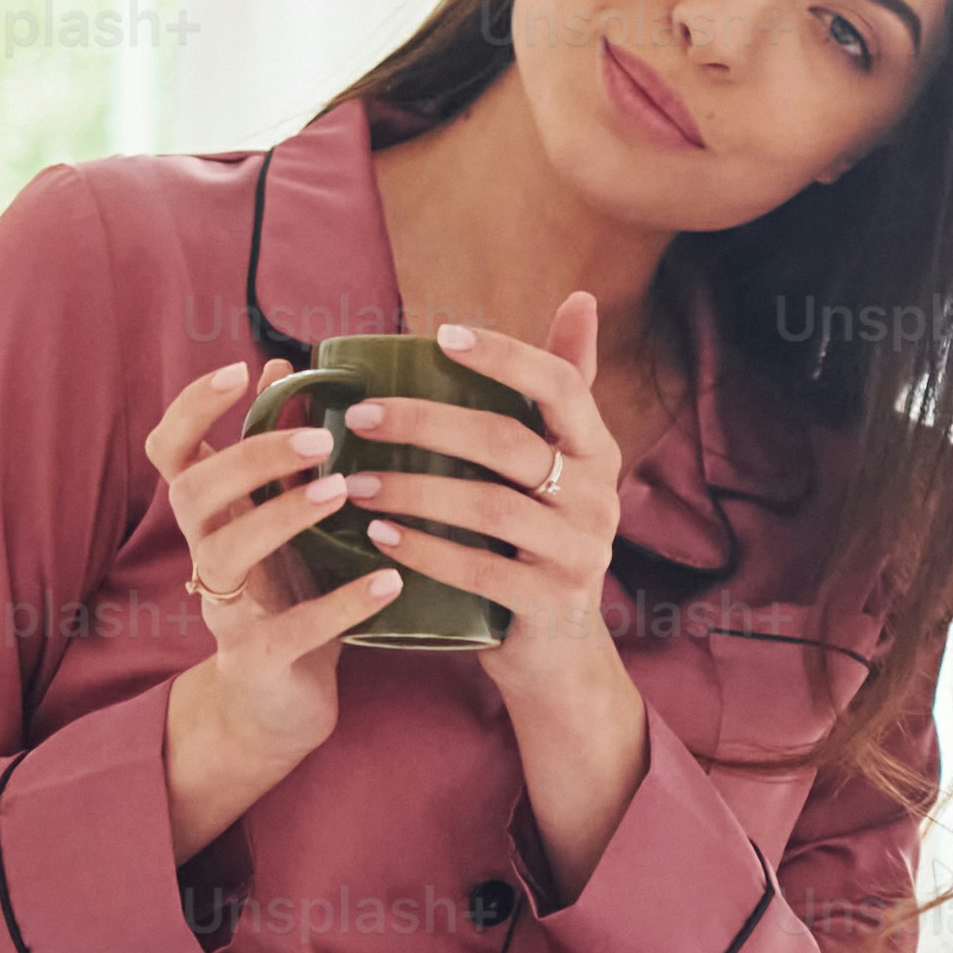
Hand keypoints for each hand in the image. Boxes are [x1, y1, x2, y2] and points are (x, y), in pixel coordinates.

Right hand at [143, 357, 395, 847]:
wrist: (279, 705)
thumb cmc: (289, 594)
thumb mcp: (285, 518)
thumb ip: (283, 452)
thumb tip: (287, 365)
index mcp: (209, 515)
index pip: (169, 448)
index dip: (192, 407)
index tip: (239, 369)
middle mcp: (205, 555)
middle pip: (192, 491)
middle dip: (251, 456)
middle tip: (320, 440)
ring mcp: (224, 610)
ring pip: (225, 551)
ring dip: (282, 514)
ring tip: (343, 492)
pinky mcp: (255, 661)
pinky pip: (288, 630)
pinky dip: (340, 604)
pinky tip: (388, 582)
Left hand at [340, 291, 624, 699]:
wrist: (556, 653)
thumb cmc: (539, 543)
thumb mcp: (558, 466)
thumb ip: (562, 388)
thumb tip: (580, 298)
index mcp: (596, 449)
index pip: (562, 383)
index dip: (505, 355)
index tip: (442, 335)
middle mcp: (598, 495)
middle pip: (507, 441)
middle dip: (426, 424)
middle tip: (360, 418)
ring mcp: (580, 552)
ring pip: (488, 507)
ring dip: (413, 490)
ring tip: (353, 483)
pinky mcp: (553, 603)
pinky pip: (482, 571)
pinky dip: (427, 551)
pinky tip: (381, 537)